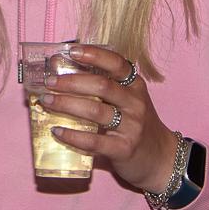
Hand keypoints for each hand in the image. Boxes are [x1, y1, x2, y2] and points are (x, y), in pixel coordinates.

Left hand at [39, 44, 180, 194]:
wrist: (161, 159)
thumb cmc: (136, 125)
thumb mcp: (129, 101)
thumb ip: (105, 89)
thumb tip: (64, 75)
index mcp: (135, 86)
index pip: (117, 64)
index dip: (94, 55)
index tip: (72, 51)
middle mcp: (135, 104)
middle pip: (101, 86)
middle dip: (71, 82)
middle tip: (50, 81)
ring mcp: (131, 127)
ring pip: (95, 111)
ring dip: (67, 104)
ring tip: (46, 101)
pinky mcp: (124, 149)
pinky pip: (95, 141)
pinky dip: (73, 135)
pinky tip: (57, 130)